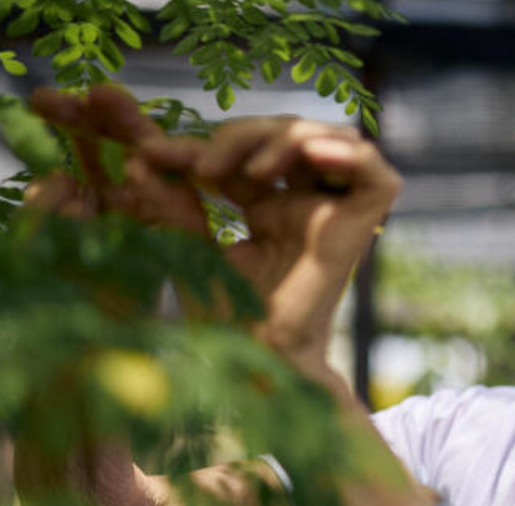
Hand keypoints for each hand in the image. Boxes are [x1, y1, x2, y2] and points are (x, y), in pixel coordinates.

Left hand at [24, 85, 401, 376]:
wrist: (258, 362)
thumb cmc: (225, 321)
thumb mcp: (190, 248)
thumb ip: (170, 204)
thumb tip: (139, 160)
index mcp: (269, 209)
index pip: (242, 154)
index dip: (198, 146)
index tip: (150, 155)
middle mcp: (306, 204)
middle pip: (288, 134)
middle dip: (244, 135)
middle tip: (205, 166)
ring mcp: (337, 214)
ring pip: (329, 138)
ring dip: (287, 138)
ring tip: (250, 170)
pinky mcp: (364, 227)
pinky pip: (376, 175)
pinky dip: (347, 153)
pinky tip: (310, 155)